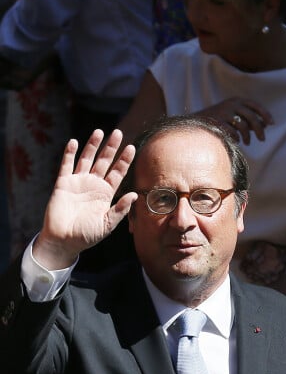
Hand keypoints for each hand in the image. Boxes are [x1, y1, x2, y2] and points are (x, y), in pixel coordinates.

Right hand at [34, 129, 136, 268]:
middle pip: (104, 162)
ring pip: (87, 159)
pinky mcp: (63, 184)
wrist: (64, 241)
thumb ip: (120, 209)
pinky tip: (74, 142)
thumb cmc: (87, 235)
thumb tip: (135, 195)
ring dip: (93, 146)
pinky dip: (69, 154)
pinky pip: (66, 166)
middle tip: (118, 132)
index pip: (118, 173)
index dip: (124, 160)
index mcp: (106, 194)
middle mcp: (93, 185)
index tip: (132, 147)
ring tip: (100, 132)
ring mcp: (78, 182)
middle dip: (111, 148)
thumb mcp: (108, 224)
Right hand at [197, 97, 273, 144]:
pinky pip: (233, 132)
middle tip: (262, 140)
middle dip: (259, 130)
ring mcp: (224, 112)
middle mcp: (231, 104)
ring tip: (247, 142)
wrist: (197, 122)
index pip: (255, 106)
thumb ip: (249, 119)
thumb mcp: (235, 116)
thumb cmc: (220, 120)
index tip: (272, 124)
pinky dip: (236, 138)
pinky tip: (237, 141)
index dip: (265, 114)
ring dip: (247, 137)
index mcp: (237, 100)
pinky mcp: (217, 122)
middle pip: (252, 117)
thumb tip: (265, 124)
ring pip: (243, 126)